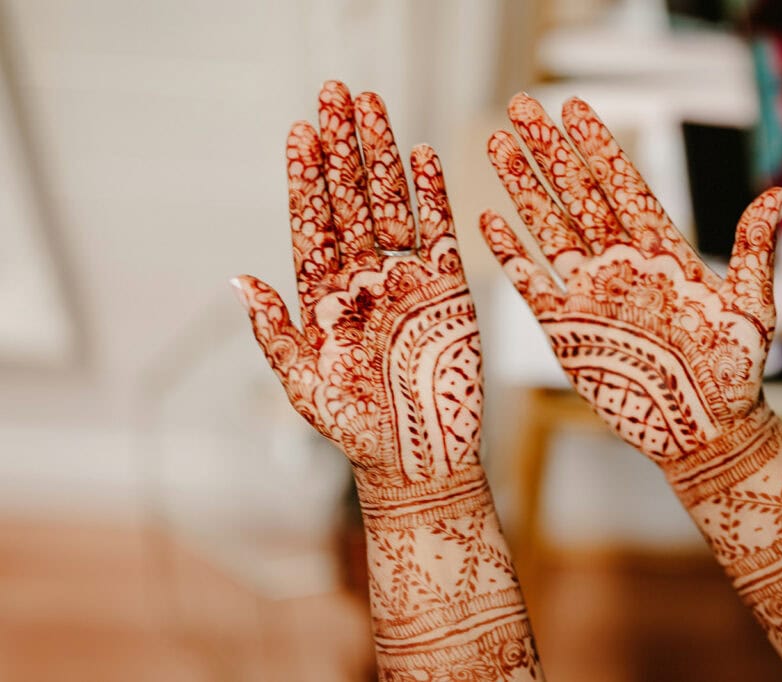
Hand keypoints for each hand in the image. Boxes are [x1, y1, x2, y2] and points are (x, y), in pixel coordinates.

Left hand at [234, 81, 480, 488]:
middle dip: (344, 148)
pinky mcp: (447, 289)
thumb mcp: (303, 383)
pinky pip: (439, 232)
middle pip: (352, 200)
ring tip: (372, 104)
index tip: (300, 132)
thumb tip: (238, 280)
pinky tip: (421, 155)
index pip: (313, 224)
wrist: (417, 457)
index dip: (308, 179)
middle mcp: (363, 280)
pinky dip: (433, 194)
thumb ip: (275, 329)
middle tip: (336, 94)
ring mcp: (405, 280)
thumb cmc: (357, 429)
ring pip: (393, 204)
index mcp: (324, 298)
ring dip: (382, 155)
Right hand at [480, 94, 781, 463]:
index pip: (624, 184)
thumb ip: (752, 250)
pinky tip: (488, 221)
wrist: (701, 430)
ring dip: (523, 187)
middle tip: (522, 105)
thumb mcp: (750, 308)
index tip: (576, 107)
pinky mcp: (566, 330)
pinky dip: (511, 255)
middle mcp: (620, 265)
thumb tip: (780, 191)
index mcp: (662, 253)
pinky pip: (532, 285)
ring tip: (498, 144)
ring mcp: (590, 294)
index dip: (599, 145)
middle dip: (549, 150)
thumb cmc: (733, 373)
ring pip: (549, 229)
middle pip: (577, 195)